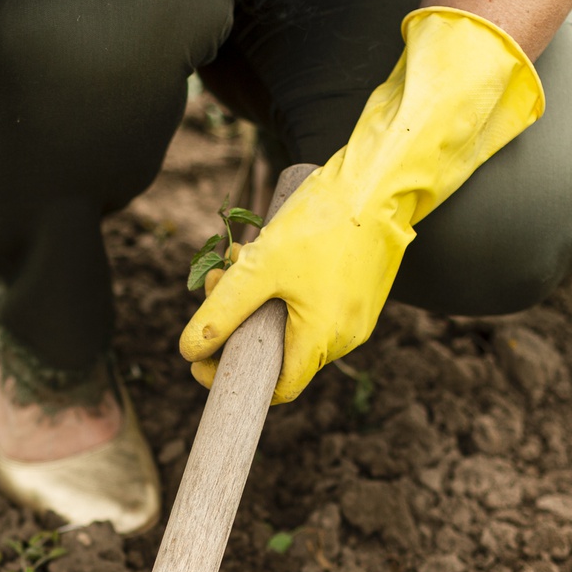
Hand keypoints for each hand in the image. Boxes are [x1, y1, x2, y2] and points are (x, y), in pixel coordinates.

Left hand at [179, 8, 543, 403]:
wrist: (382, 182)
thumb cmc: (322, 223)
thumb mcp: (259, 268)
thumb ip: (221, 313)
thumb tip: (189, 352)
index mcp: (323, 340)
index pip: (278, 389)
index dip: (233, 379)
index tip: (201, 360)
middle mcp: (346, 337)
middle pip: (277, 351)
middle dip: (237, 321)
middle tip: (217, 280)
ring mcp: (358, 314)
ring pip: (292, 322)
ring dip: (256, 296)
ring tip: (239, 256)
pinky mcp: (361, 291)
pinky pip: (313, 303)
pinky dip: (282, 286)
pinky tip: (268, 250)